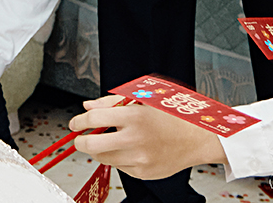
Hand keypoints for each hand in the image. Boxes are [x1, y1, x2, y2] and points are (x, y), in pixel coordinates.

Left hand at [69, 98, 224, 179]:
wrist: (197, 139)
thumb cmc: (171, 115)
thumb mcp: (144, 100)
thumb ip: (112, 102)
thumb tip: (88, 107)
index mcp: (134, 116)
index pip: (94, 119)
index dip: (79, 121)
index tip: (75, 123)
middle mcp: (135, 139)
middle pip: (91, 145)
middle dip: (80, 141)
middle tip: (80, 137)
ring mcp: (139, 159)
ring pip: (103, 158)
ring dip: (99, 150)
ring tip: (108, 140)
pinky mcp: (142, 172)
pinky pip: (119, 166)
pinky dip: (118, 158)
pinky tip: (129, 148)